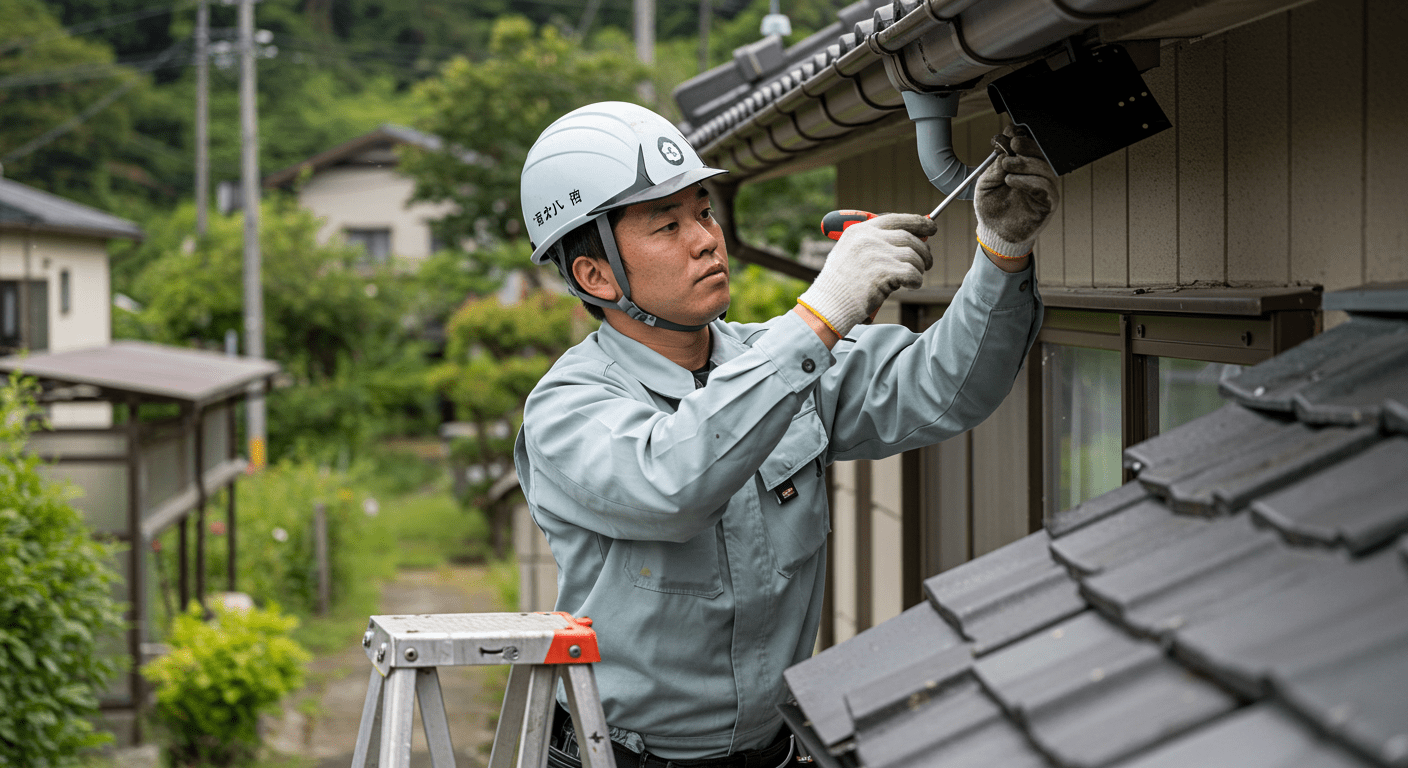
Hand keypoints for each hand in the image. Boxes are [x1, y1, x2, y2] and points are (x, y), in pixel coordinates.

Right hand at [797, 213, 935, 337]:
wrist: (829, 305)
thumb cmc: (841, 284)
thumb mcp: (850, 253)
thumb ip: (875, 243)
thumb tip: (911, 241)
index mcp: (859, 230)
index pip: (896, 219)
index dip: (918, 222)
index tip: (931, 227)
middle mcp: (868, 238)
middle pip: (909, 237)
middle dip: (923, 251)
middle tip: (927, 262)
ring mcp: (876, 254)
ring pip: (914, 256)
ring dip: (919, 268)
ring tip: (913, 278)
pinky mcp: (883, 272)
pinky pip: (913, 273)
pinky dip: (916, 281)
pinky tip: (910, 286)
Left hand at [975, 125, 1058, 258]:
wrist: (993, 232)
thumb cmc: (991, 206)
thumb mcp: (986, 182)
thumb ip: (995, 166)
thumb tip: (1006, 147)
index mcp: (1024, 166)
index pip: (1029, 145)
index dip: (1021, 136)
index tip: (1009, 133)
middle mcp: (1037, 174)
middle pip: (1041, 153)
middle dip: (1027, 145)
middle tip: (1013, 144)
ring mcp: (1044, 188)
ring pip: (1044, 168)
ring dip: (1025, 163)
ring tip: (1008, 166)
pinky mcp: (1048, 203)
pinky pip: (1044, 187)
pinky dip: (1028, 181)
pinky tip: (1012, 180)